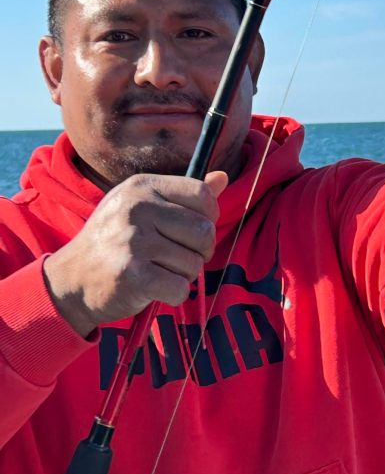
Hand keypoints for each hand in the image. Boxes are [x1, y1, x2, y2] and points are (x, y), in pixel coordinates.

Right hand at [44, 171, 226, 336]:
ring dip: (183, 275)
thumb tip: (223, 178)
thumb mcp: (142, 209)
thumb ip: (182, 195)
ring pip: (194, 263)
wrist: (72, 280)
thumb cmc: (113, 243)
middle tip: (175, 259)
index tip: (191, 232)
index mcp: (141, 187)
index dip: (208, 218)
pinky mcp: (134, 275)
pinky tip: (153, 289)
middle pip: (204, 232)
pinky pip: (181, 288)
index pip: (202, 194)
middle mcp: (137, 209)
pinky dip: (173, 295)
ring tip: (157, 271)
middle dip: (199, 252)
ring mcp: (134, 241)